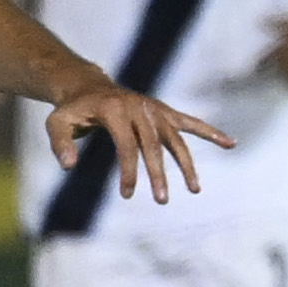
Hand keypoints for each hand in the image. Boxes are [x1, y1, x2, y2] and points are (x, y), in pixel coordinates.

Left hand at [47, 80, 233, 202]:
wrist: (88, 86)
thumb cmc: (72, 110)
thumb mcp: (56, 123)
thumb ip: (60, 143)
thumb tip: (69, 165)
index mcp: (114, 109)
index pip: (126, 144)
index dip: (128, 170)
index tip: (127, 194)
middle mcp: (139, 107)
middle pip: (153, 145)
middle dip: (159, 173)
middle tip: (161, 200)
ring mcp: (154, 109)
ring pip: (175, 138)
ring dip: (186, 164)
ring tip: (195, 190)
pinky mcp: (163, 112)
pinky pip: (190, 123)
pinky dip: (210, 132)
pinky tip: (230, 143)